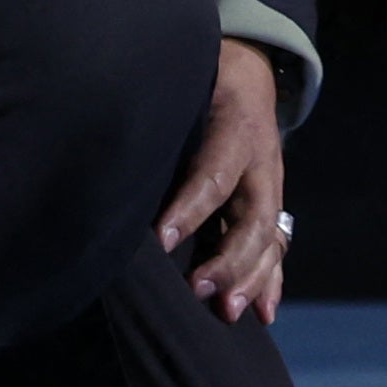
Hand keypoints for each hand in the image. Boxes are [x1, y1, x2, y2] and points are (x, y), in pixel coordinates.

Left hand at [156, 38, 291, 324]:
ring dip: (250, 278)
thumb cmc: (202, 79)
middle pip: (254, 218)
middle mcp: (261, 162)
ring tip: (228, 311)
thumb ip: (159, 115)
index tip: (161, 240)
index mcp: (237, 127)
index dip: (190, 208)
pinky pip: (276, 247)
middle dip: (229, 259)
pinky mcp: (270, 206)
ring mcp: (270, 188)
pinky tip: (263, 313)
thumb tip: (110, 152)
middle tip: (198, 290)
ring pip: (270, 239)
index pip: (215, 174)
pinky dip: (270, 282)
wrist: (250, 73)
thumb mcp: (184, 83)